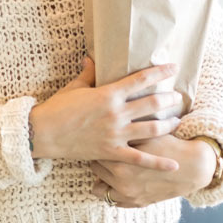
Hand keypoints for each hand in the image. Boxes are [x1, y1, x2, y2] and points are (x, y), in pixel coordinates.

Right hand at [29, 58, 183, 170]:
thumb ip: (87, 74)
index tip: (173, 68)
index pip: (140, 80)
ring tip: (177, 121)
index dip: (159, 73)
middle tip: (179, 97)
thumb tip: (91, 58)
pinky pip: (140, 159)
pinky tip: (174, 164)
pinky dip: (158, 163)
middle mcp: (116, 114)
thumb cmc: (57, 108)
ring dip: (168, 125)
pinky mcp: (111, 152)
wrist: (44, 132)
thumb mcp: (73, 88)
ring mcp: (115, 134)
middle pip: (151, 104)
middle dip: (169, 99)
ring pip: (151, 130)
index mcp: (107, 94)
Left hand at [91, 135, 215, 207]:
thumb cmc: (167, 145)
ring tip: (108, 166)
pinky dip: (111, 192)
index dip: (98, 143)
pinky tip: (114, 181)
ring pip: (99, 188)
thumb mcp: (143, 135)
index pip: (95, 152)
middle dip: (99, 158)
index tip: (98, 137)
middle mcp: (121, 182)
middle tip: (103, 150)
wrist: (193, 166)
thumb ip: (122, 131)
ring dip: (102, 177)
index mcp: (121, 163)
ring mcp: (129, 196)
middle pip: (95, 168)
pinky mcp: (137, 203)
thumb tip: (102, 123)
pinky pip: (113, 202)